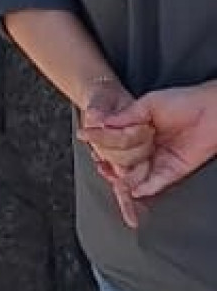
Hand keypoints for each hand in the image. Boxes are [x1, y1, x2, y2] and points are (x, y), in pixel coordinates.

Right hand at [87, 84, 216, 208]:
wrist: (211, 111)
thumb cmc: (184, 102)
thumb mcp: (149, 103)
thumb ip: (126, 115)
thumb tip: (103, 123)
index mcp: (139, 129)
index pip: (115, 140)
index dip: (101, 141)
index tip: (86, 137)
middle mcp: (147, 147)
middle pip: (122, 160)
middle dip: (109, 163)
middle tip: (100, 161)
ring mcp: (159, 159)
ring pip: (136, 174)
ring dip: (124, 178)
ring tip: (114, 175)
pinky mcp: (173, 171)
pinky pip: (155, 183)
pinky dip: (144, 187)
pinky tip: (134, 188)